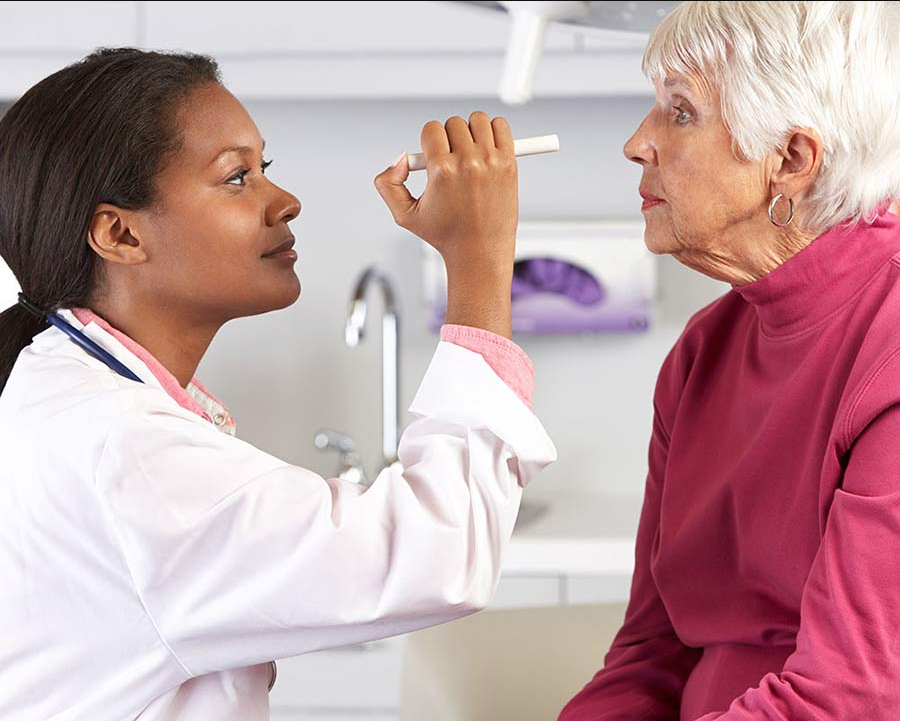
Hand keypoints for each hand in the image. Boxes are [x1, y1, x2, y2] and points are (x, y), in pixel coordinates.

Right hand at [374, 111, 517, 337]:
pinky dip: (493, 130)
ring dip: (471, 131)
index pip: (431, 129)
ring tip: (469, 152)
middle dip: (449, 138)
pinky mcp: (509, 163)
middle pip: (453, 123)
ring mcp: (491, 161)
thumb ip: (388, 184)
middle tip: (452, 159)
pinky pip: (501, 126)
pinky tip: (486, 148)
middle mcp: (468, 163)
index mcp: (441, 171)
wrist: (480, 251)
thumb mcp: (405, 215)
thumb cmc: (445, 235)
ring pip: (477, 120)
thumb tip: (400, 158)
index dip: (429, 141)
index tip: (435, 156)